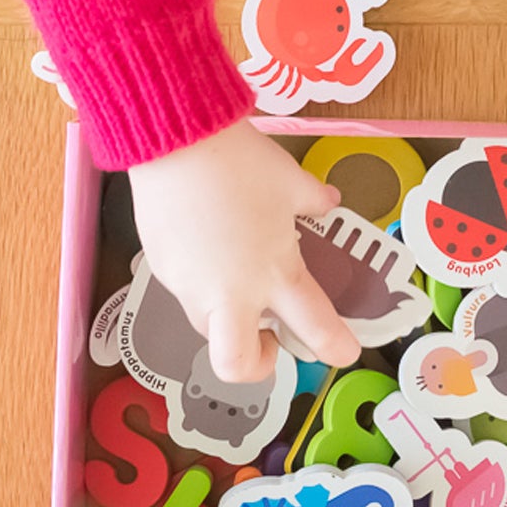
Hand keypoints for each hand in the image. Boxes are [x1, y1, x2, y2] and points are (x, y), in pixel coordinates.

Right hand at [128, 120, 360, 381]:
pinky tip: (205, 242)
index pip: (313, 325)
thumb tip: (329, 203)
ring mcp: (190, 287)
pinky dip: (202, 281)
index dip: (334, 346)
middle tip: (268, 339)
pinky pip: (186, 291)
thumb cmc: (241, 162)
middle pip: (238, 364)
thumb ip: (314, 200)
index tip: (344, 352)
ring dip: (228, 315)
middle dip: (257, 365)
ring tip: (237, 272)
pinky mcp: (161, 271)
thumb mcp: (291, 180)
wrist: (175, 142)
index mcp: (275, 272)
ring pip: (208, 327)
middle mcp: (232, 293)